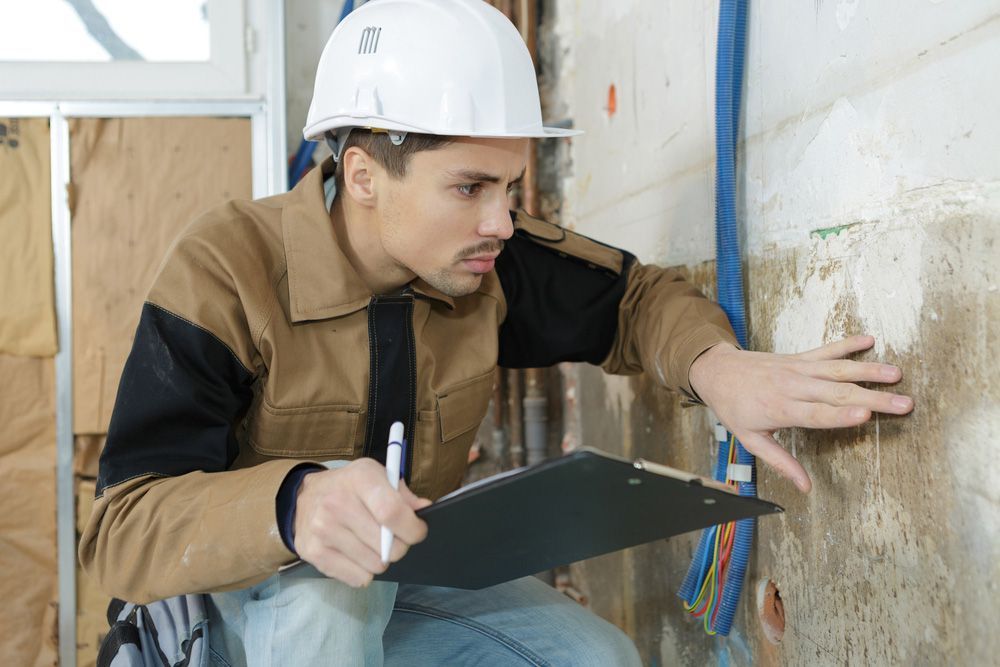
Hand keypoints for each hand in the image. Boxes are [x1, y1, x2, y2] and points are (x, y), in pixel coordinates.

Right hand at [293, 458, 431, 586]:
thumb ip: (403, 494)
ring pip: (375, 565)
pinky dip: (363, 571)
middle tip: (393, 538)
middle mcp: (337, 503)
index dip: (412, 528)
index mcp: (360, 478)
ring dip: (381, 559)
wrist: (306, 496)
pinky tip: (356, 553)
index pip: (392, 512)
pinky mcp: (314, 553)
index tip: (417, 531)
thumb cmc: (350, 487)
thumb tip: (424, 510)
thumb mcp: (377, 476)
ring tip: (371, 543)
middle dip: (400, 546)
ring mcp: (323, 530)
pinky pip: (358, 578)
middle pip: (388, 546)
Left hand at [688, 335, 913, 492]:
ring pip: (838, 369)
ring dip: (868, 371)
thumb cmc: (735, 408)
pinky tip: (869, 339)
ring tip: (896, 374)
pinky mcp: (799, 358)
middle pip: (837, 393)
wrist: (717, 372)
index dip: (841, 415)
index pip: (816, 414)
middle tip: (903, 403)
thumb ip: (781, 462)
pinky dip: (848, 344)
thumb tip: (805, 488)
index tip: (866, 416)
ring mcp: (798, 369)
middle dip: (873, 398)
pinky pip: (827, 349)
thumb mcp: (751, 440)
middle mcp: (793, 387)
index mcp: (781, 409)